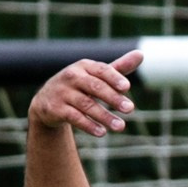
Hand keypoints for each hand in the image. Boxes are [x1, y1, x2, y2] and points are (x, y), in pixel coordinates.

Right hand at [28, 50, 142, 137]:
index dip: (114, 77)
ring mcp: (62, 93)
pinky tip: (102, 132)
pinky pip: (74, 117)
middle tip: (130, 109)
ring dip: (104, 116)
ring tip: (121, 126)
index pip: (101, 70)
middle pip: (95, 87)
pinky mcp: (55, 108)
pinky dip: (88, 125)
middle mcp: (72, 77)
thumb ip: (118, 68)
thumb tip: (141, 54)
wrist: (46, 101)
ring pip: (86, 104)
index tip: (127, 87)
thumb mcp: (96, 76)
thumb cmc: (79, 86)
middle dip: (113, 98)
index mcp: (84, 66)